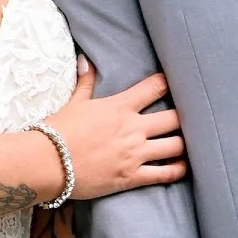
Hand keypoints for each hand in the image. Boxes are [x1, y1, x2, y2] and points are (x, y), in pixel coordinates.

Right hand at [50, 64, 185, 200]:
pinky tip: (183, 167)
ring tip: (189, 144)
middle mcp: (133, 128)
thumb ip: (86, 82)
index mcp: (120, 106)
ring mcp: (134, 153)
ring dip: (184, 144)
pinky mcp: (132, 176)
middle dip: (184, 117)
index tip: (178, 82)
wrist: (46, 162)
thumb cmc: (58, 131)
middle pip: (175, 118)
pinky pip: (165, 174)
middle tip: (191, 118)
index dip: (169, 82)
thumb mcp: (74, 103)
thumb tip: (86, 60)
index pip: (155, 87)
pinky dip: (178, 170)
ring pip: (175, 146)